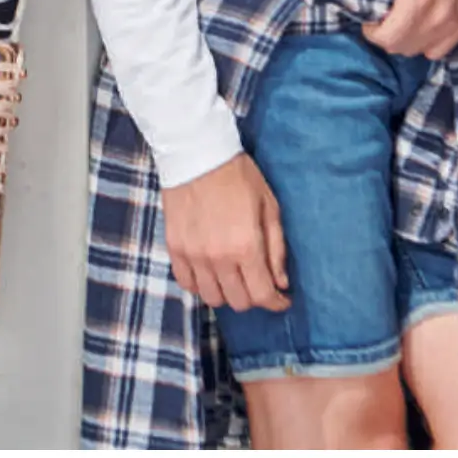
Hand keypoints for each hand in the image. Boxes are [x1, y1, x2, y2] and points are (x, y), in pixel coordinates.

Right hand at [161, 153, 288, 312]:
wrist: (197, 154)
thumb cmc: (238, 176)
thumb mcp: (269, 206)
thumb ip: (277, 248)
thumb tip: (282, 282)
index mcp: (246, 246)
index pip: (263, 295)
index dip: (277, 303)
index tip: (282, 300)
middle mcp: (219, 258)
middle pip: (238, 302)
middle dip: (254, 297)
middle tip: (258, 281)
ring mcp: (193, 255)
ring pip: (212, 299)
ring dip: (227, 293)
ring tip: (233, 277)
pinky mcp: (175, 249)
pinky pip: (187, 284)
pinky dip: (201, 285)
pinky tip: (210, 273)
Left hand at [363, 0, 457, 59]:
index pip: (389, 37)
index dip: (373, 33)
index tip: (370, 21)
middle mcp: (437, 17)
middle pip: (403, 47)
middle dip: (387, 37)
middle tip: (383, 21)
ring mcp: (454, 23)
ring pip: (422, 51)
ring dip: (407, 42)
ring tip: (402, 24)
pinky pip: (442, 49)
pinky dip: (428, 44)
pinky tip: (423, 28)